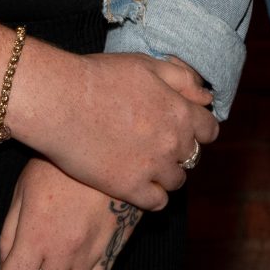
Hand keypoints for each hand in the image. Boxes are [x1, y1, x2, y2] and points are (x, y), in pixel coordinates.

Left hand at [0, 158, 140, 269]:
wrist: (111, 144)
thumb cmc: (61, 162)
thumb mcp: (23, 190)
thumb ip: (9, 236)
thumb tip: (2, 269)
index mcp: (37, 236)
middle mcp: (65, 252)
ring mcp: (92, 254)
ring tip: (45, 269)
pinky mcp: (114, 250)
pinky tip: (70, 269)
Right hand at [7, 49, 215, 210]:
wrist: (60, 101)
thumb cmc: (100, 77)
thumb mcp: (146, 66)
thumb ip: (181, 80)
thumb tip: (205, 97)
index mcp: (180, 111)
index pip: (209, 131)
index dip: (198, 130)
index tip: (184, 131)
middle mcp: (172, 141)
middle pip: (192, 156)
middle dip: (179, 151)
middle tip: (157, 146)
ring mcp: (152, 167)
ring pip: (176, 181)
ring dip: (166, 174)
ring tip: (146, 166)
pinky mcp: (129, 187)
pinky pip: (157, 203)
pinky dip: (152, 197)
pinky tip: (139, 187)